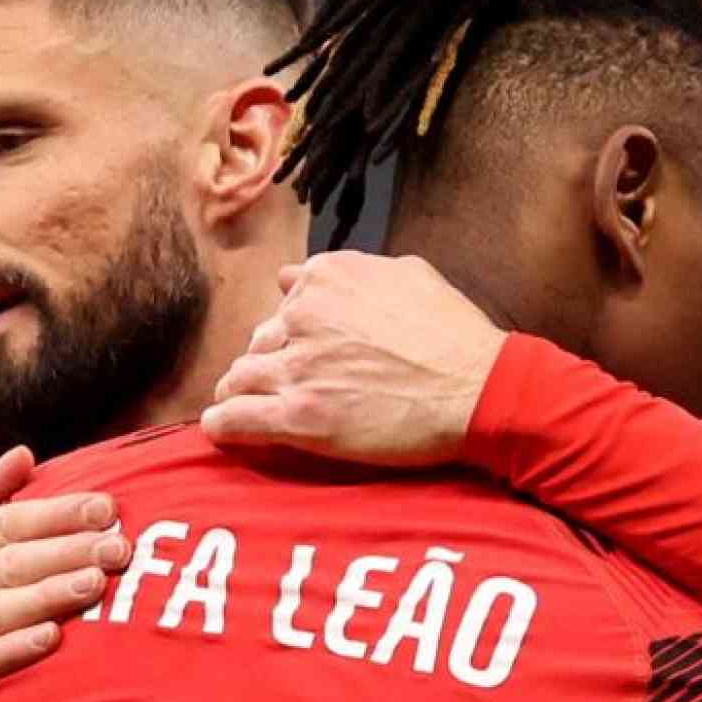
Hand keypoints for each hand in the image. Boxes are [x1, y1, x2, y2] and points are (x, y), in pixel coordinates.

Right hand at [0, 448, 130, 701]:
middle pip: (10, 562)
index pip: (5, 522)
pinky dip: (10, 650)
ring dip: (47, 595)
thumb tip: (24, 454)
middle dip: (68, 551)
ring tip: (95, 584)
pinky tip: (48, 641)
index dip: (57, 514)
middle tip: (121, 545)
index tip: (106, 506)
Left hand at [202, 252, 508, 465]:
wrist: (479, 389)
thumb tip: (301, 275)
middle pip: (259, 341)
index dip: (294, 330)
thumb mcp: (409, 274)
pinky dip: (223, 425)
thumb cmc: (456, 336)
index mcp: (326, 278)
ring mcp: (297, 366)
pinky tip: (222, 430)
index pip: (284, 301)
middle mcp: (303, 315)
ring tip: (250, 409)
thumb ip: (353, 271)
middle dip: (270, 362)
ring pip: (239, 377)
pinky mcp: (297, 415)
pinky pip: (234, 419)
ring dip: (243, 393)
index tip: (303, 350)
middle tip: (289, 387)